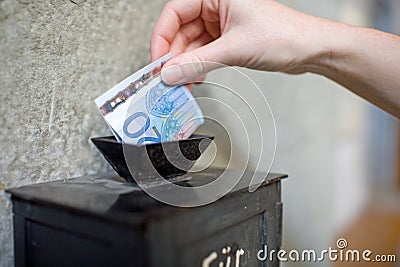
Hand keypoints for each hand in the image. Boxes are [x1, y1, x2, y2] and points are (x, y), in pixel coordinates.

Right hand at [151, 0, 321, 84]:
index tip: (158, 61)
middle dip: (174, 57)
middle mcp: (217, 6)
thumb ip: (198, 63)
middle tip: (168, 78)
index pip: (175, 12)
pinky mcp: (228, 40)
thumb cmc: (285, 35)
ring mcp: (222, 24)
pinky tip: (195, 78)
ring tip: (182, 83)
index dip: (162, 38)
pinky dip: (198, 67)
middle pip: (181, 31)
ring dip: (186, 66)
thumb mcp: (235, 48)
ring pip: (192, 45)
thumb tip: (171, 73)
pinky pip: (204, 53)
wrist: (310, 50)